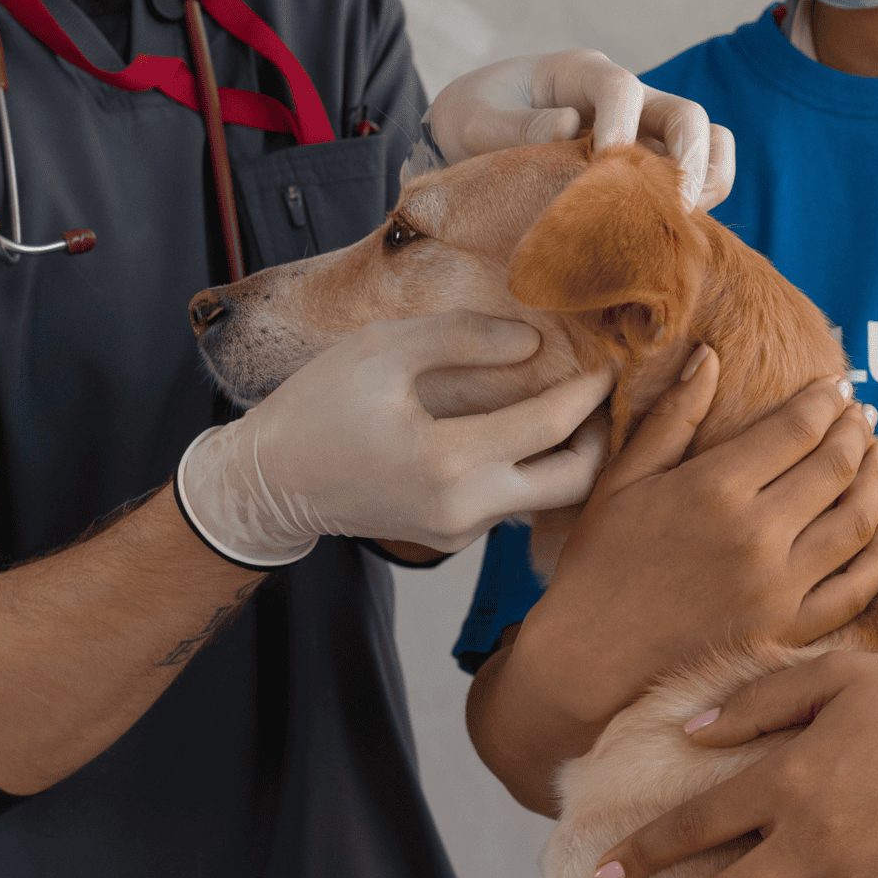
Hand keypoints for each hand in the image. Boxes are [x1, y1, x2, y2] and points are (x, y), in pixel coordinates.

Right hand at [178, 310, 613, 561]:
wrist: (269, 483)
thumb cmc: (318, 407)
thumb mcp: (383, 349)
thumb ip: (463, 338)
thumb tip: (532, 344)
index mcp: (448, 461)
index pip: (551, 424)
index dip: (589, 390)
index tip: (608, 362)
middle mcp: (464, 509)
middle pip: (572, 483)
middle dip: (597, 438)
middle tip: (597, 397)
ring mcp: (459, 532)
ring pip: (543, 499)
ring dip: (563, 456)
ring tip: (562, 407)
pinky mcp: (451, 540)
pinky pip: (507, 504)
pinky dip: (524, 469)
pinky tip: (512, 432)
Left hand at [411, 50, 734, 210]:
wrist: (476, 134)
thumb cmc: (473, 120)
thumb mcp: (471, 120)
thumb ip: (510, 125)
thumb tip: (568, 128)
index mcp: (579, 74)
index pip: (620, 87)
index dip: (621, 125)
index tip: (601, 167)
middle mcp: (626, 98)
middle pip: (685, 113)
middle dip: (688, 157)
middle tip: (674, 206)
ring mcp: (644, 132)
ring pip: (707, 141)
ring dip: (708, 180)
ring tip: (685, 221)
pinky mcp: (649, 167)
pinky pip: (698, 175)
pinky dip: (702, 200)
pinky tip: (672, 234)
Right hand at [512, 354, 877, 729]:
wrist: (590, 659)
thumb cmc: (599, 562)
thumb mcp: (624, 479)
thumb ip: (673, 416)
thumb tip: (709, 355)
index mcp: (714, 488)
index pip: (797, 428)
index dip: (826, 400)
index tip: (837, 385)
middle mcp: (756, 535)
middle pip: (836, 467)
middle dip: (856, 431)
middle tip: (863, 413)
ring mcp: (779, 588)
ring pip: (858, 522)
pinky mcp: (789, 630)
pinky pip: (858, 587)